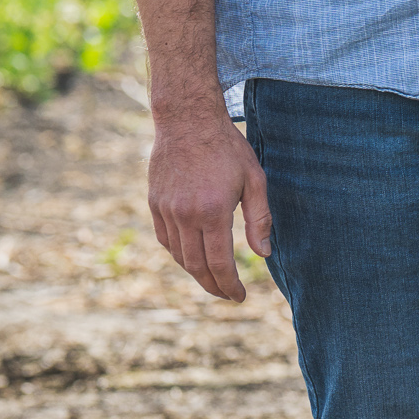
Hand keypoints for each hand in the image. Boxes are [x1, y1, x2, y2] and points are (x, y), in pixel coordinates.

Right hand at [149, 110, 271, 302]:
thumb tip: (264, 254)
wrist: (187, 122)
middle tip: (228, 295)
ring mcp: (166, 211)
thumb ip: (259, 219)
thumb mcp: (255, 179)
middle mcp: (185, 216)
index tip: (240, 297)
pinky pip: (165, 240)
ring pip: (179, 256)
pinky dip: (179, 255)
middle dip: (213, 286)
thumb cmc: (228, 148)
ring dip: (196, 273)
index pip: (219, 263)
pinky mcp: (154, 205)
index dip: (230, 285)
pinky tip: (193, 257)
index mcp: (213, 212)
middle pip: (197, 266)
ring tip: (214, 279)